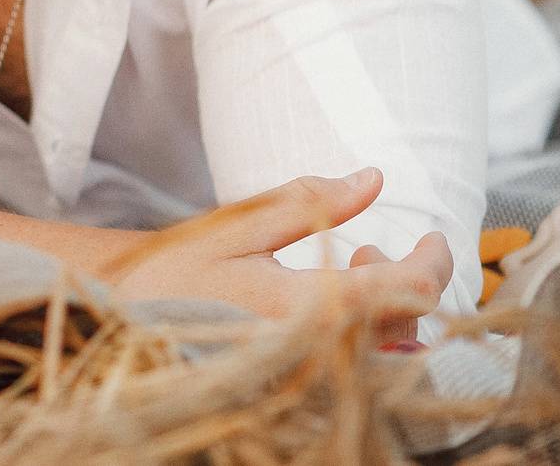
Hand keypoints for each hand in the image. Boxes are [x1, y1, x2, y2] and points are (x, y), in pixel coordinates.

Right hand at [105, 169, 450, 343]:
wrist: (122, 319)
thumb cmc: (175, 271)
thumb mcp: (238, 225)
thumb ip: (309, 204)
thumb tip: (373, 178)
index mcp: (309, 307)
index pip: (411, 292)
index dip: (436, 260)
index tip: (434, 235)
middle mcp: (319, 350)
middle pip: (410, 326)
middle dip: (405, 280)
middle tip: (365, 250)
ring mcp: (312, 372)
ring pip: (389, 348)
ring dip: (386, 305)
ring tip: (342, 270)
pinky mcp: (301, 381)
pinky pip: (362, 362)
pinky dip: (365, 328)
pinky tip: (328, 303)